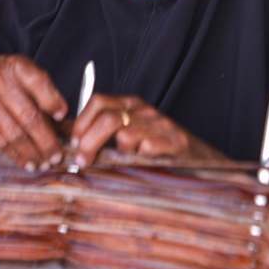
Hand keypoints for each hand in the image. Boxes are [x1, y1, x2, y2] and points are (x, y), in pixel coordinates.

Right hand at [0, 55, 68, 169]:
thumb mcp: (14, 70)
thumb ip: (39, 86)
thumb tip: (63, 114)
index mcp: (14, 65)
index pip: (39, 82)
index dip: (54, 102)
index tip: (64, 118)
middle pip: (29, 116)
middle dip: (47, 140)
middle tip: (58, 156)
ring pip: (15, 133)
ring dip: (32, 152)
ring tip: (44, 163)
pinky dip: (15, 155)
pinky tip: (26, 162)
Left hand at [70, 93, 224, 166]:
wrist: (201, 161)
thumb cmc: (159, 151)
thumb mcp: (128, 136)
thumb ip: (100, 133)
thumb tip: (67, 136)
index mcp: (132, 106)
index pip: (99, 102)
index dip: (82, 123)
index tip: (72, 144)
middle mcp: (146, 111)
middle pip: (108, 119)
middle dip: (89, 142)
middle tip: (82, 161)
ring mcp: (163, 125)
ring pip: (126, 135)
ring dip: (115, 155)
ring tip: (116, 166)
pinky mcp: (178, 142)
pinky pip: (148, 148)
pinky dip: (139, 158)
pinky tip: (140, 165)